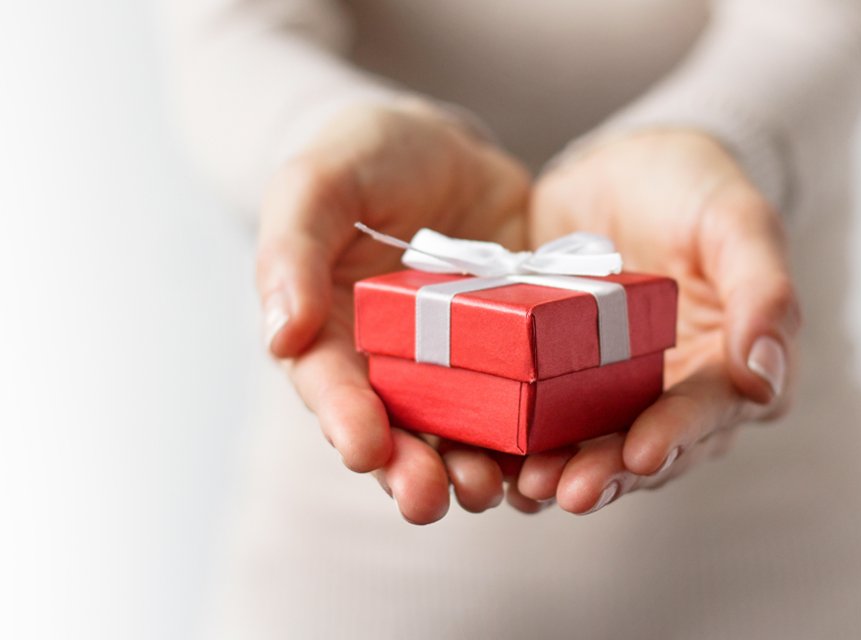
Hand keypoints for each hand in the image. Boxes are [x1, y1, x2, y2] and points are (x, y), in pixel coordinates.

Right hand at [257, 102, 529, 522]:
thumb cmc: (361, 159)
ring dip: (473, 468)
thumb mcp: (318, 182)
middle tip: (428, 499)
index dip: (344, 420)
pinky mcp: (512, 352)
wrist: (436, 149)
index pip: (331, 387)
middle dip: (409, 470)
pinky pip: (523, 398)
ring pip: (461, 431)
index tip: (362, 448)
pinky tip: (550, 451)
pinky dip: (533, 431)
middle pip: (396, 430)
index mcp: (330, 334)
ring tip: (492, 489)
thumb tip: (281, 334)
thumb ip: (292, 248)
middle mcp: (390, 365)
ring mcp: (454, 364)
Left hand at [515, 130, 800, 513]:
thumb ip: (763, 291)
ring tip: (527, 486)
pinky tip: (492, 459)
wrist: (623, 167)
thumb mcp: (736, 221)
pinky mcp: (556, 379)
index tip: (643, 453)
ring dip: (560, 470)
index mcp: (726, 368)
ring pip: (589, 446)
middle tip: (569, 491)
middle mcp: (669, 394)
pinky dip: (517, 443)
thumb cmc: (693, 189)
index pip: (707, 414)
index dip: (676, 436)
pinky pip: (538, 419)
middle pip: (643, 448)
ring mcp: (609, 391)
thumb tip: (767, 375)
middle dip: (608, 472)